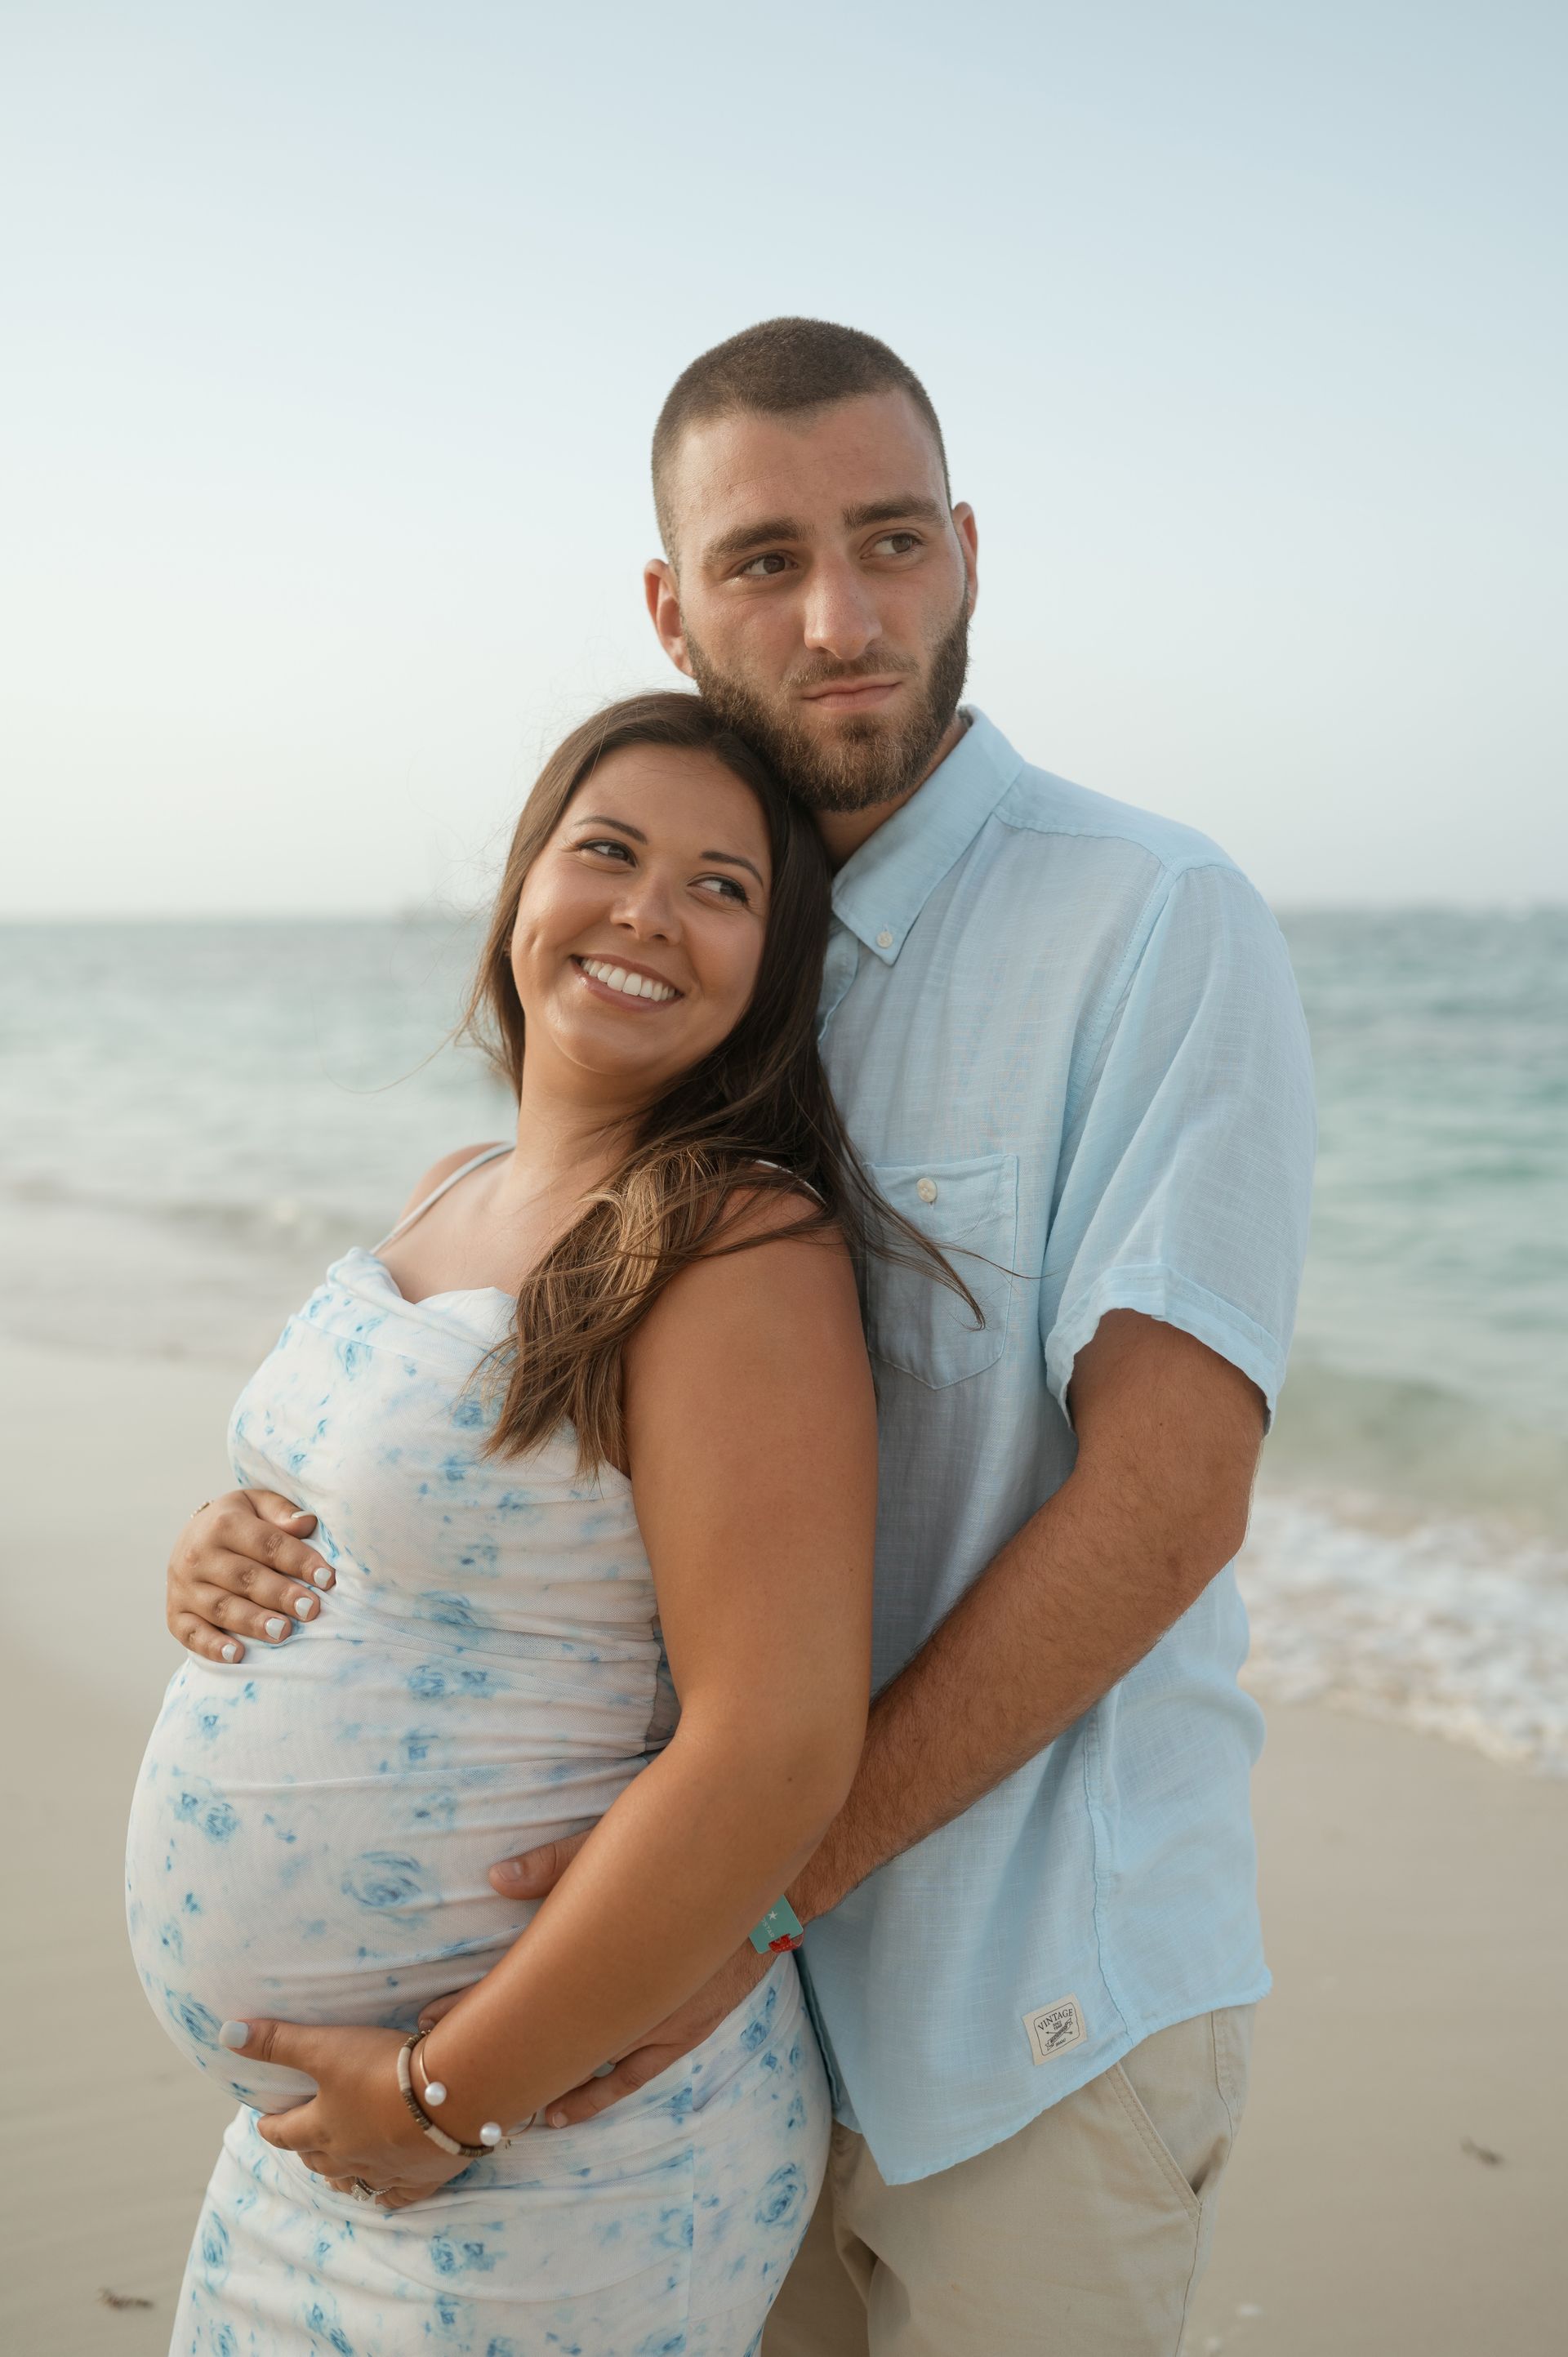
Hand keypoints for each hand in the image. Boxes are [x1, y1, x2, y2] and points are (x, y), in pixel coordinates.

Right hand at [169, 1490, 334, 1663]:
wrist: (191, 1538)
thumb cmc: (238, 1523)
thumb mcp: (258, 1504)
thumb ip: (281, 1512)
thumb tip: (307, 1523)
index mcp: (223, 1523)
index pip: (267, 1543)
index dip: (298, 1560)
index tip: (327, 1579)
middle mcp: (198, 1554)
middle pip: (244, 1577)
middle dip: (279, 1595)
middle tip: (310, 1609)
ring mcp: (184, 1587)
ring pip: (221, 1607)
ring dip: (252, 1622)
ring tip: (283, 1632)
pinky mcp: (175, 1614)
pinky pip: (191, 1633)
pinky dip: (212, 1646)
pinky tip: (236, 1655)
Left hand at [221, 2018, 471, 2209]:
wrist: (449, 2096)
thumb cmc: (380, 2069)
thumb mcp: (325, 2048)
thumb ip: (278, 2041)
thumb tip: (226, 2033)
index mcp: (322, 2128)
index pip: (284, 2133)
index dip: (270, 2126)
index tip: (262, 2121)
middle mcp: (347, 2157)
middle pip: (316, 2159)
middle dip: (304, 2148)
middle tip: (301, 2137)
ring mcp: (384, 2172)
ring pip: (351, 2181)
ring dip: (337, 2174)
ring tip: (335, 2168)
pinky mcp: (420, 2179)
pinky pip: (395, 2196)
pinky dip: (385, 2192)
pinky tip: (385, 2187)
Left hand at [408, 1831, 771, 2127]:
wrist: (772, 1869)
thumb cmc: (691, 1848)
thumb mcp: (618, 1843)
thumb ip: (558, 1862)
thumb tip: (496, 1877)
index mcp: (607, 1953)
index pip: (525, 1988)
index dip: (475, 2006)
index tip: (429, 2020)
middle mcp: (631, 2000)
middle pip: (546, 2035)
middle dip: (494, 2050)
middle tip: (445, 2070)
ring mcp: (662, 2020)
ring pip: (585, 2067)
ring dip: (539, 2079)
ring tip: (491, 2103)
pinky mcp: (688, 2028)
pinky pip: (632, 2075)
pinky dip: (595, 2095)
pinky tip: (562, 2111)